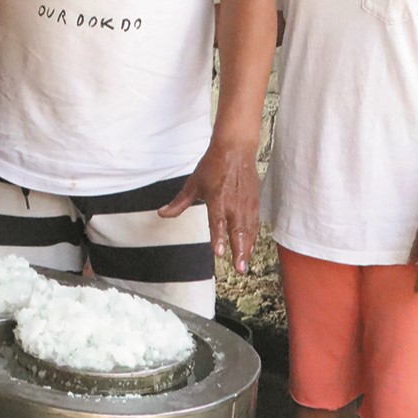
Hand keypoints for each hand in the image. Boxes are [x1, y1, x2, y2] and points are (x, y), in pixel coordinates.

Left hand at [159, 138, 259, 273]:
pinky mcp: (254, 202)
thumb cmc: (213, 165)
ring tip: (244, 265)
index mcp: (217, 199)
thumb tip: (162, 213)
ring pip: (248, 230)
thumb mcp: (193, 184)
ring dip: (247, 249)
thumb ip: (179, 203)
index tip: (219, 252)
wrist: (235, 149)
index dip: (218, 238)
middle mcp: (233, 203)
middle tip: (239, 269)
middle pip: (237, 231)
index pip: (218, 222)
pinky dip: (254, 237)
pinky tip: (251, 248)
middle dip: (239, 252)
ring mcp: (246, 203)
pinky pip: (255, 223)